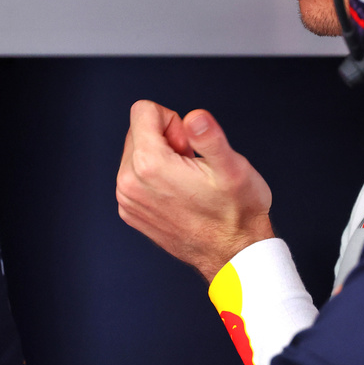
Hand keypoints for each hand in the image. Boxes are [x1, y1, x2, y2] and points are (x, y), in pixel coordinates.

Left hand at [116, 99, 274, 280]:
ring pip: (136, 152)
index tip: (189, 146)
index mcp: (149, 165)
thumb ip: (210, 137)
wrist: (233, 254)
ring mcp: (127, 200)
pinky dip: (155, 177)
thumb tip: (194, 118)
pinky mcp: (130, 211)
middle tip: (191, 164)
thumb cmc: (237, 212)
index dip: (173, 121)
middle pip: (138, 129)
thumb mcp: (233, 168)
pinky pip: (135, 175)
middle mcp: (128, 182)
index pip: (143, 110)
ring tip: (187, 181)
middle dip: (166, 138)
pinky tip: (179, 194)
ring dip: (161, 158)